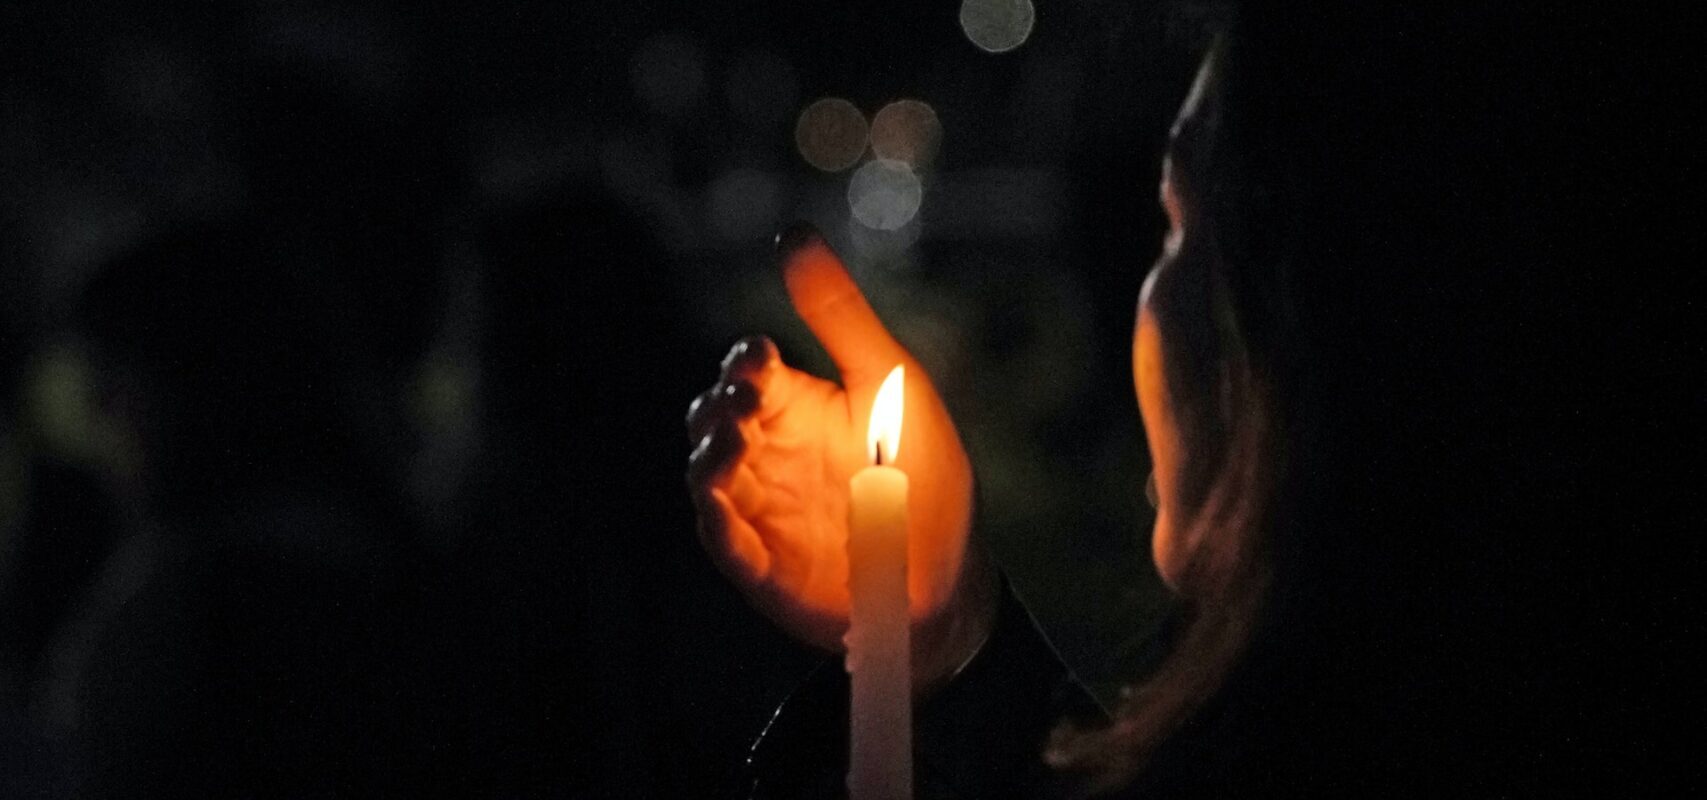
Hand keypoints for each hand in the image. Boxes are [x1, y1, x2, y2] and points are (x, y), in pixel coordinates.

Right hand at [686, 223, 997, 691]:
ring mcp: (759, 508)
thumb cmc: (923, 470)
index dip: (744, 361)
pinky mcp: (761, 564)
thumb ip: (837, 313)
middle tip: (745, 401)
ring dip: (710, 458)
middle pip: (711, 418)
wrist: (950, 571)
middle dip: (719, 406)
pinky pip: (723, 540)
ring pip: (706, 476)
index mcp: (794, 404)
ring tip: (732, 444)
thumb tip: (791, 232)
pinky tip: (724, 505)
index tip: (761, 357)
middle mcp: (766, 452)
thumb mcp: (889, 379)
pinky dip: (717, 521)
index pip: (746, 369)